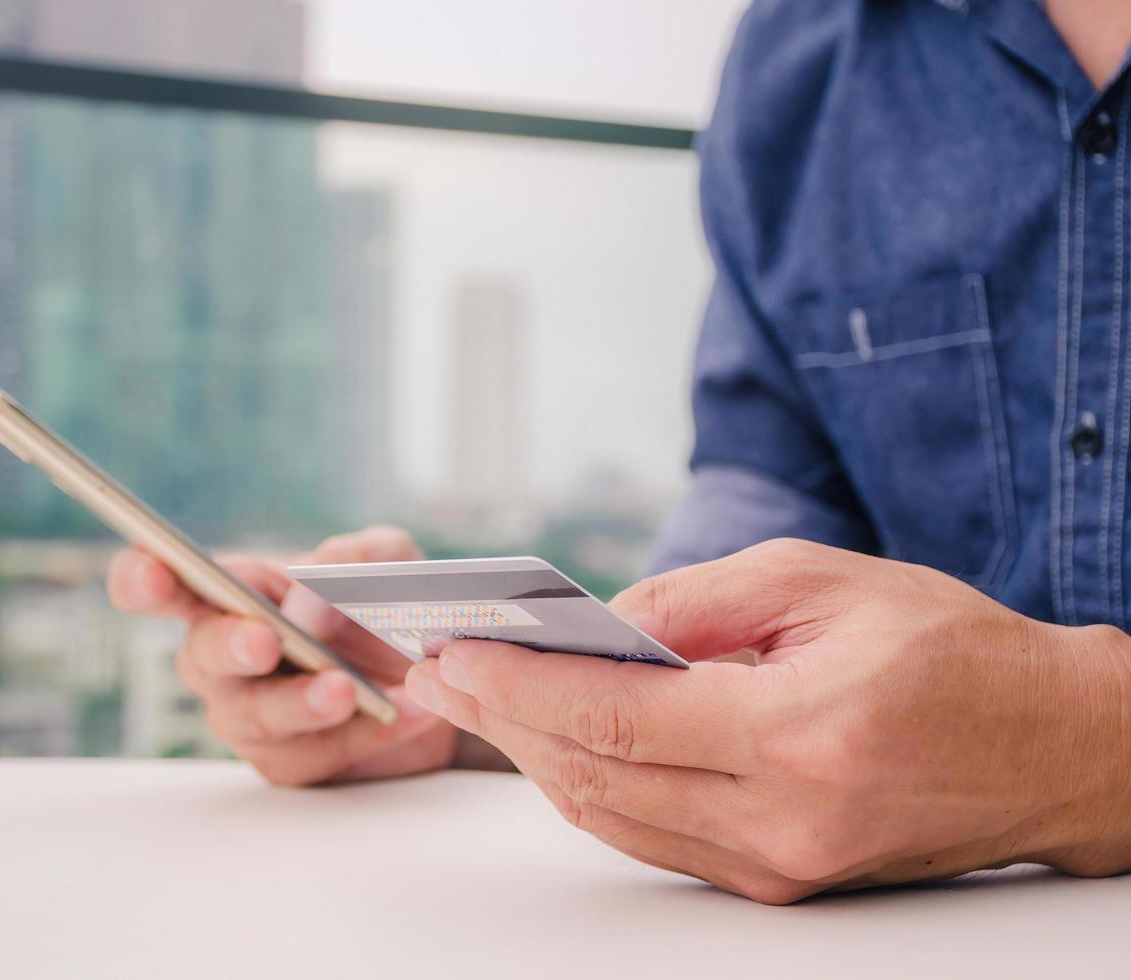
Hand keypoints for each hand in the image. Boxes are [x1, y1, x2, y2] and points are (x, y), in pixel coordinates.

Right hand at [108, 525, 457, 784]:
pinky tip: (406, 712)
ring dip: (301, 702)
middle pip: (200, 655)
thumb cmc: (388, 609)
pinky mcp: (287, 763)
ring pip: (254, 715)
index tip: (152, 572)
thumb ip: (357, 557)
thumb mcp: (389, 563)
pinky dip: (366, 731)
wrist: (441, 682)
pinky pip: (313, 754)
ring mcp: (248, 714)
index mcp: (232, 594)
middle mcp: (223, 656)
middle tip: (266, 641)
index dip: (142, 578)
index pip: (160, 584)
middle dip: (230, 645)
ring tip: (347, 690)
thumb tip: (308, 595)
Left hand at [404, 539, 1130, 902]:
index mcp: (798, 735)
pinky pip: (653, 838)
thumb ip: (698, 602)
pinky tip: (554, 740)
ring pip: (614, 818)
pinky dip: (592, 787)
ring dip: (535, 758)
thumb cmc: (951, 650)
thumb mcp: (824, 581)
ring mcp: (779, 865)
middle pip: (598, 777)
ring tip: (477, 702)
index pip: (616, 718)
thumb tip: (598, 624)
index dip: (521, 687)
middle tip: (440, 675)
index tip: (455, 655)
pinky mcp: (780, 881)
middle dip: (504, 723)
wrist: (1050, 751)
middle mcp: (782, 819)